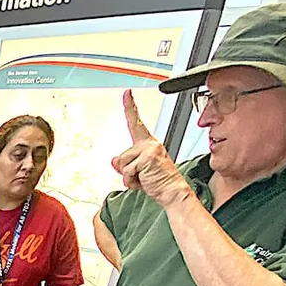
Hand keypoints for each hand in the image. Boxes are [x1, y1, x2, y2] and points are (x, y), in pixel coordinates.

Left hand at [111, 90, 191, 207]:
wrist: (173, 192)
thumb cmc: (158, 182)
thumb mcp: (138, 172)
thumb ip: (125, 164)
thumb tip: (113, 160)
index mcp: (149, 144)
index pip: (136, 122)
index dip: (130, 107)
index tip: (127, 93)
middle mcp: (150, 143)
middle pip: (121, 156)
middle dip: (126, 170)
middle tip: (143, 177)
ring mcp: (149, 149)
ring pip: (122, 164)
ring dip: (130, 176)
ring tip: (145, 179)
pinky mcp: (147, 157)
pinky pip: (127, 171)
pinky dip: (132, 180)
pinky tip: (145, 181)